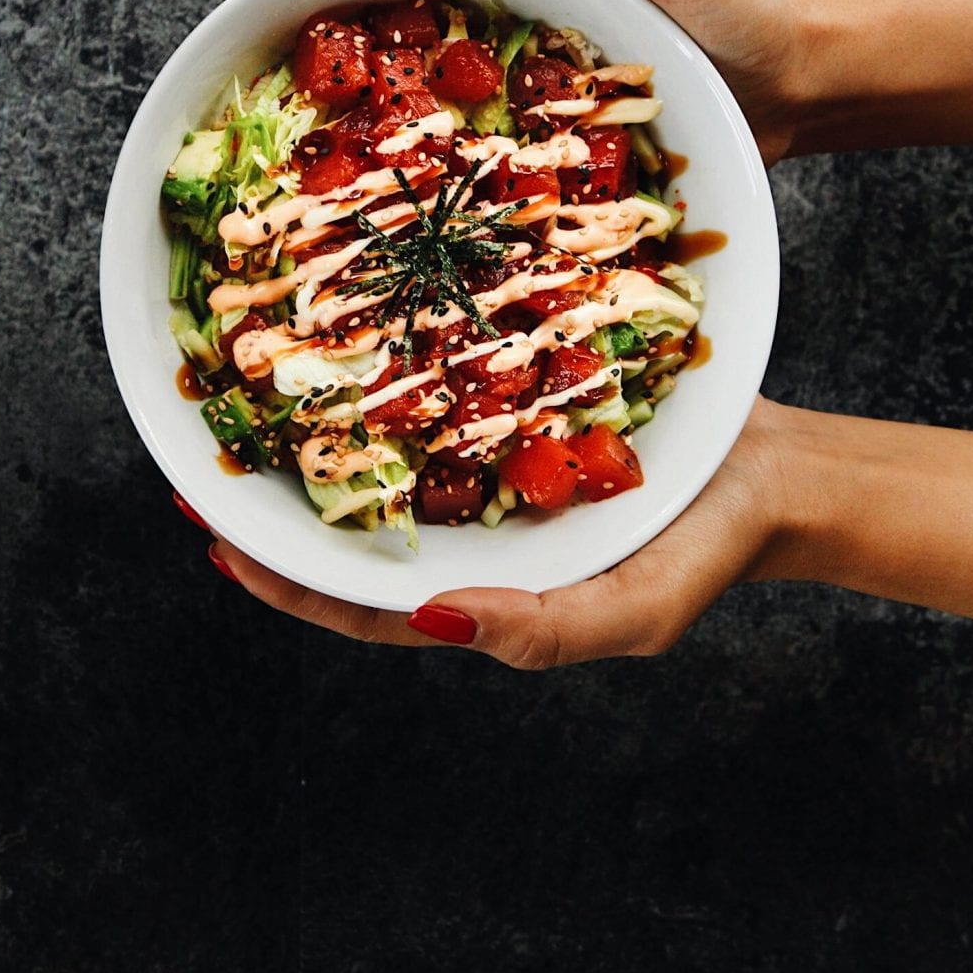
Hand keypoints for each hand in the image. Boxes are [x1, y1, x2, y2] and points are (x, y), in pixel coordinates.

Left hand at [207, 399, 797, 668]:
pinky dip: (393, 382)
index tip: (217, 541)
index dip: (285, 581)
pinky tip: (365, 343)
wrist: (766, 469)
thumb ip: (544, 629)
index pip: (360, 603)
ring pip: (386, 463)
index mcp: (480, 591)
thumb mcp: (635, 611)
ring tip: (258, 395)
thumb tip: (434, 619)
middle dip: (277, 501)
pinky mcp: (513, 420)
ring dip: (322, 437)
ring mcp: (487, 476)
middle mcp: (469, 534)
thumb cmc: (704, 547)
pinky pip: (438, 405)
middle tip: (206, 458)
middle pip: (353, 530)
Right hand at [232, 0, 811, 165]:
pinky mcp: (528, 126)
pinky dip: (400, 142)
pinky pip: (450, 128)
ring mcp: (508, 65)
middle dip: (301, 12)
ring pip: (405, 66)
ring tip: (271, 113)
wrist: (789, 84)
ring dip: (338, 82)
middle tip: (231, 46)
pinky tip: (362, 171)